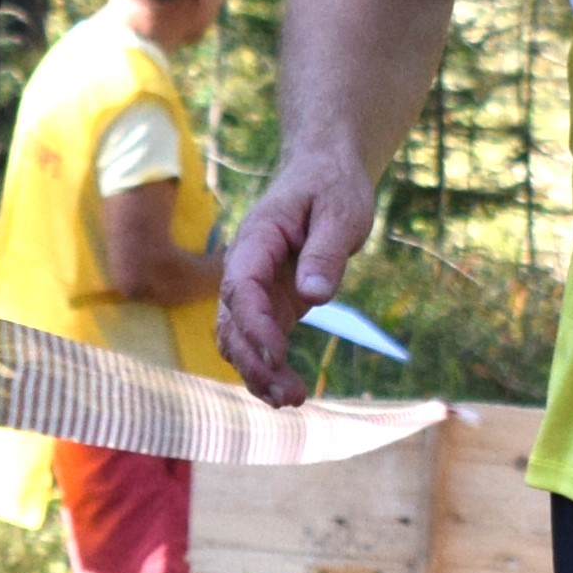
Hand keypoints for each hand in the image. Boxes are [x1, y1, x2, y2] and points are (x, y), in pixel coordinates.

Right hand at [212, 157, 377, 407]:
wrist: (324, 173)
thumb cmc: (332, 187)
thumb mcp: (340, 212)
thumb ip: (325, 252)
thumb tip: (314, 296)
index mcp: (256, 239)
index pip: (241, 287)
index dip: (255, 326)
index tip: (277, 357)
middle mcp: (246, 267)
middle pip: (232, 321)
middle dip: (254, 361)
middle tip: (289, 395)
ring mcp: (256, 288)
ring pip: (239, 338)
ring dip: (257, 372)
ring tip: (291, 399)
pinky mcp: (272, 303)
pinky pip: (259, 341)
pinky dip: (267, 368)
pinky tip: (288, 392)